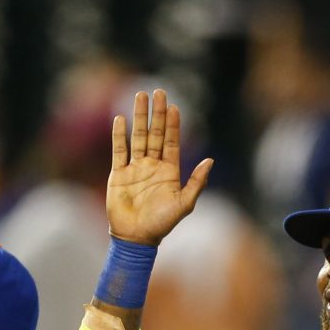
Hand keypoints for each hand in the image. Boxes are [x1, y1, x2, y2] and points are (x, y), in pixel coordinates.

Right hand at [106, 89, 213, 245]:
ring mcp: (135, 168)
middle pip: (155, 134)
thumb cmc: (162, 224)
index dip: (173, 124)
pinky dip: (119, 135)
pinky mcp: (118, 174)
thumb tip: (211, 160)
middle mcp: (152, 166)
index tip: (174, 106)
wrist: (136, 238)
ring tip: (140, 96)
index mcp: (169, 171)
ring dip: (139, 117)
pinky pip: (119, 151)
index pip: (172, 142)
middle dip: (157, 113)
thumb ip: (197, 182)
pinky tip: (120, 119)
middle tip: (159, 91)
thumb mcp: (184, 204)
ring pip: (138, 136)